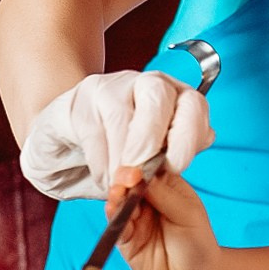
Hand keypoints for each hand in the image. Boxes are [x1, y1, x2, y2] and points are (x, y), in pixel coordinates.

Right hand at [20, 70, 213, 200]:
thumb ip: (174, 156)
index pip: (194, 105)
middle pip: (158, 97)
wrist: (74, 138)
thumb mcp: (158, 158)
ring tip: (119, 185)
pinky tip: (102, 175)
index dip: (186, 137)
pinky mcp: (81, 99)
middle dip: (149, 141)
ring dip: (119, 160)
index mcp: (178, 97)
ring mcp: (113, 86)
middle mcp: (149, 84)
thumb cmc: (125, 150)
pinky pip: (93, 131)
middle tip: (139, 176)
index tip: (173, 168)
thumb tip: (192, 151)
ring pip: (121, 117)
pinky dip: (99, 162)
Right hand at [111, 166, 220, 269]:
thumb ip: (164, 194)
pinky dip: (113, 216)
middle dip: (124, 179)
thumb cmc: (198, 242)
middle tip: (127, 181)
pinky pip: (115, 225)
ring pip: (119, 202)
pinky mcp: (126, 239)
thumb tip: (140, 175)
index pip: (148, 169)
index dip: (140, 166)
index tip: (137, 169)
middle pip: (129, 183)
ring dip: (116, 196)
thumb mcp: (187, 213)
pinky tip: (114, 210)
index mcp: (167, 187)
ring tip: (120, 195)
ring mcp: (135, 219)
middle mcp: (148, 200)